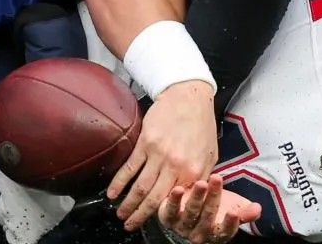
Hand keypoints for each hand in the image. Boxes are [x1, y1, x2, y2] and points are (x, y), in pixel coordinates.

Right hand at [107, 80, 218, 230]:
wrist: (189, 96)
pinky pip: (129, 168)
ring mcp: (158, 155)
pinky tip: (112, 193)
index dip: (163, 215)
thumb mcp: (210, 155)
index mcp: (193, 172)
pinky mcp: (145, 143)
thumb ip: (199, 177)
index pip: (176, 201)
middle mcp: (175, 166)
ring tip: (120, 214)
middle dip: (140, 216)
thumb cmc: (201, 124)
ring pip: (139, 187)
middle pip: (154, 199)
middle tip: (130, 225)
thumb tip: (189, 196)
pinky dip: (119, 183)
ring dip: (128, 204)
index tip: (155, 224)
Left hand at [158, 174, 261, 243]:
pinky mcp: (168, 218)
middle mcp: (199, 234)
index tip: (234, 211)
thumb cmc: (214, 206)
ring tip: (201, 183)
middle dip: (213, 198)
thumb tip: (258, 209)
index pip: (224, 232)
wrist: (188, 204)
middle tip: (217, 180)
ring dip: (196, 198)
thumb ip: (245, 210)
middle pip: (208, 217)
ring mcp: (183, 227)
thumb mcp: (231, 206)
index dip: (230, 223)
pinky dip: (175, 200)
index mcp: (216, 234)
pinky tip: (178, 189)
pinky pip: (171, 210)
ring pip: (191, 213)